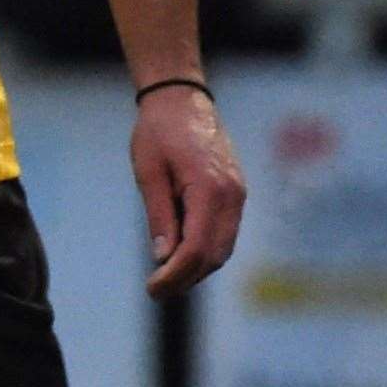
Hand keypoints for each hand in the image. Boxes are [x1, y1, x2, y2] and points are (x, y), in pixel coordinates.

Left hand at [131, 85, 246, 297]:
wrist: (181, 97)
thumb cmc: (158, 130)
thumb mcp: (148, 171)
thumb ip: (159, 215)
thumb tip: (162, 257)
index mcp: (209, 189)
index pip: (198, 248)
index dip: (176, 275)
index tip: (153, 289)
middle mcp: (232, 196)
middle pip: (216, 254)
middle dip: (187, 277)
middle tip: (156, 289)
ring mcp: (238, 194)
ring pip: (224, 246)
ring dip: (198, 266)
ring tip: (166, 276)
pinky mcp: (236, 192)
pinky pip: (225, 231)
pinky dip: (206, 248)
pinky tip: (182, 251)